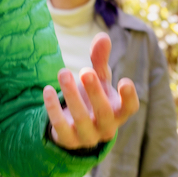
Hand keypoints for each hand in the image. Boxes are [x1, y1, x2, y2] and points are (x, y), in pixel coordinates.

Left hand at [43, 32, 138, 149]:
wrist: (73, 127)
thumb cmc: (92, 99)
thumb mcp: (98, 80)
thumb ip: (100, 60)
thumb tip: (103, 36)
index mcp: (118, 112)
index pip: (130, 109)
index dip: (129, 97)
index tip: (125, 81)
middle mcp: (106, 127)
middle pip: (104, 113)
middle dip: (95, 92)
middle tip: (85, 71)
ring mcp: (87, 136)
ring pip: (82, 119)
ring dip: (72, 95)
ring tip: (63, 72)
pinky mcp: (68, 140)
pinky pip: (60, 126)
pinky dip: (54, 108)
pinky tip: (47, 90)